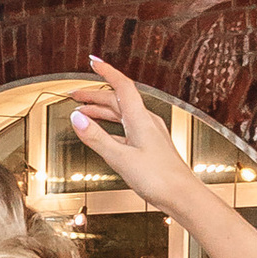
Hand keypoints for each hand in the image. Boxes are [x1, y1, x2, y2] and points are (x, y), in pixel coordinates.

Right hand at [69, 56, 198, 213]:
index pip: (122, 86)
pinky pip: (126, 127)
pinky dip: (110, 126)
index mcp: (140, 119)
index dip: (107, 72)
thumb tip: (77, 119)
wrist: (182, 196)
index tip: (93, 61)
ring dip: (101, 110)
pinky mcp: (150, 144)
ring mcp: (149, 133)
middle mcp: (146, 122)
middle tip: (74, 95)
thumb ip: (96, 137)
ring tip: (82, 112)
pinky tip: (102, 133)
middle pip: (118, 99)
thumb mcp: (120, 158)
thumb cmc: (159, 178)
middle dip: (94, 95)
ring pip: (121, 114)